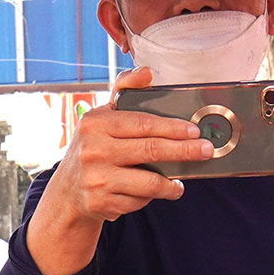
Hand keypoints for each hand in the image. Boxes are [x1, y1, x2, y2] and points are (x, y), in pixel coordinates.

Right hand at [26, 66, 208, 274]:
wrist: (68, 191)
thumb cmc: (92, 148)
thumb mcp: (101, 116)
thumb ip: (124, 90)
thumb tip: (147, 72)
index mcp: (95, 123)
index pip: (142, 124)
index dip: (172, 128)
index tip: (194, 131)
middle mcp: (93, 150)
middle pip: (151, 151)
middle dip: (184, 151)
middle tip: (205, 151)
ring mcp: (97, 178)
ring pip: (149, 182)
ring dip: (171, 184)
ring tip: (180, 182)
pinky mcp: (101, 202)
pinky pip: (138, 200)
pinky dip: (150, 197)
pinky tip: (154, 193)